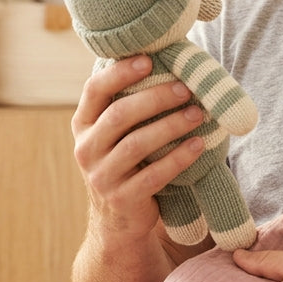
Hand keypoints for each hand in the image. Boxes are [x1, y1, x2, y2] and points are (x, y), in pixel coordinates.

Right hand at [71, 56, 205, 243]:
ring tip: (198, 114)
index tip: (149, 60)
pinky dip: (179, 157)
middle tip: (185, 88)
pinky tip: (199, 145)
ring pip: (138, 144)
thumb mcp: (114, 136)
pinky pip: (154, 174)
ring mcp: (101, 176)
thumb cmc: (126, 164)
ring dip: (171, 125)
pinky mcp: (122, 199)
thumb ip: (126, 106)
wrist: (118, 222)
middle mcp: (86, 149)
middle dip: (155, 98)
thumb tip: (165, 63)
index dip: (120, 72)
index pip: (94, 90)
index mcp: (83, 125)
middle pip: (119, 115)